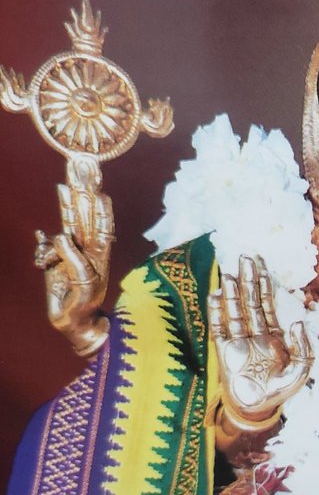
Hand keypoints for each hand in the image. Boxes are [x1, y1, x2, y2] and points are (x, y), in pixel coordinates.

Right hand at [34, 159, 112, 355]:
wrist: (75, 322)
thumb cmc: (84, 305)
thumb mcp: (83, 285)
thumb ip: (73, 259)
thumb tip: (60, 235)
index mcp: (99, 254)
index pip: (101, 226)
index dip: (101, 209)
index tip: (101, 192)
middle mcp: (86, 248)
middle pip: (84, 216)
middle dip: (83, 193)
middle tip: (83, 172)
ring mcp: (71, 252)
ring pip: (68, 223)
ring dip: (67, 203)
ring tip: (65, 183)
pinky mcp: (56, 259)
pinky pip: (48, 245)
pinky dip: (44, 244)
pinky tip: (40, 233)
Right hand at [209, 255, 312, 426]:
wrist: (257, 411)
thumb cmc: (279, 392)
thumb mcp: (300, 371)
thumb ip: (303, 348)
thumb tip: (298, 322)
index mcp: (274, 335)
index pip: (268, 303)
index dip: (265, 283)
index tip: (260, 263)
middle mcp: (255, 333)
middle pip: (250, 301)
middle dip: (248, 279)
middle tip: (244, 256)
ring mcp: (238, 341)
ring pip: (234, 311)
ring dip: (232, 292)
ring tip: (228, 271)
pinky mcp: (225, 352)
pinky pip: (219, 328)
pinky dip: (217, 312)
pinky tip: (215, 296)